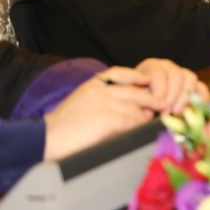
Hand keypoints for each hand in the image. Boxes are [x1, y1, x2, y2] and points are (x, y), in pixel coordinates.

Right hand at [43, 68, 161, 159]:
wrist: (45, 139)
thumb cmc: (60, 128)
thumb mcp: (80, 103)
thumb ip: (101, 100)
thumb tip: (126, 106)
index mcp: (92, 85)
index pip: (118, 72)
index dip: (136, 75)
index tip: (147, 79)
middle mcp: (101, 90)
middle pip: (134, 91)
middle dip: (150, 98)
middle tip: (161, 105)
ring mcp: (106, 103)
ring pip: (136, 108)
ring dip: (145, 116)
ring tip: (150, 122)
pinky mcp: (110, 118)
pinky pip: (133, 121)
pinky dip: (139, 126)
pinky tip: (141, 130)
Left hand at [134, 58, 208, 113]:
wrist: (140, 100)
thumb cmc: (135, 99)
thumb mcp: (134, 98)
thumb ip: (140, 102)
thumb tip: (149, 113)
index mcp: (151, 66)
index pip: (158, 73)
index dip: (159, 91)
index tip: (156, 108)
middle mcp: (168, 66)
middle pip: (176, 75)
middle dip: (172, 96)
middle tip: (165, 113)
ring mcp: (181, 73)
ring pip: (190, 78)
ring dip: (184, 97)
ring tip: (176, 112)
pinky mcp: (191, 85)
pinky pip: (201, 87)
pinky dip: (200, 98)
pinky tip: (195, 109)